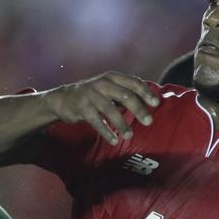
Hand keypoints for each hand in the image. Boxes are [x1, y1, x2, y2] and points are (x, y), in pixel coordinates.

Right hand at [42, 72, 159, 143]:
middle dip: (138, 109)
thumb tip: (149, 101)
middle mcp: (102, 84)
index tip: (156, 103)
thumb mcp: (108, 88)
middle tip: (149, 122)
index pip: (133, 82)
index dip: (145, 92)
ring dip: (122, 124)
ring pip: (110, 109)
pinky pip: (96, 121)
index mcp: (111, 77)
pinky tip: (114, 141)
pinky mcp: (82, 108)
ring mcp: (91, 95)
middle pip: (125, 95)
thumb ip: (125, 92)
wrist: (63, 99)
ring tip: (130, 136)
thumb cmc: (92, 95)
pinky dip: (106, 132)